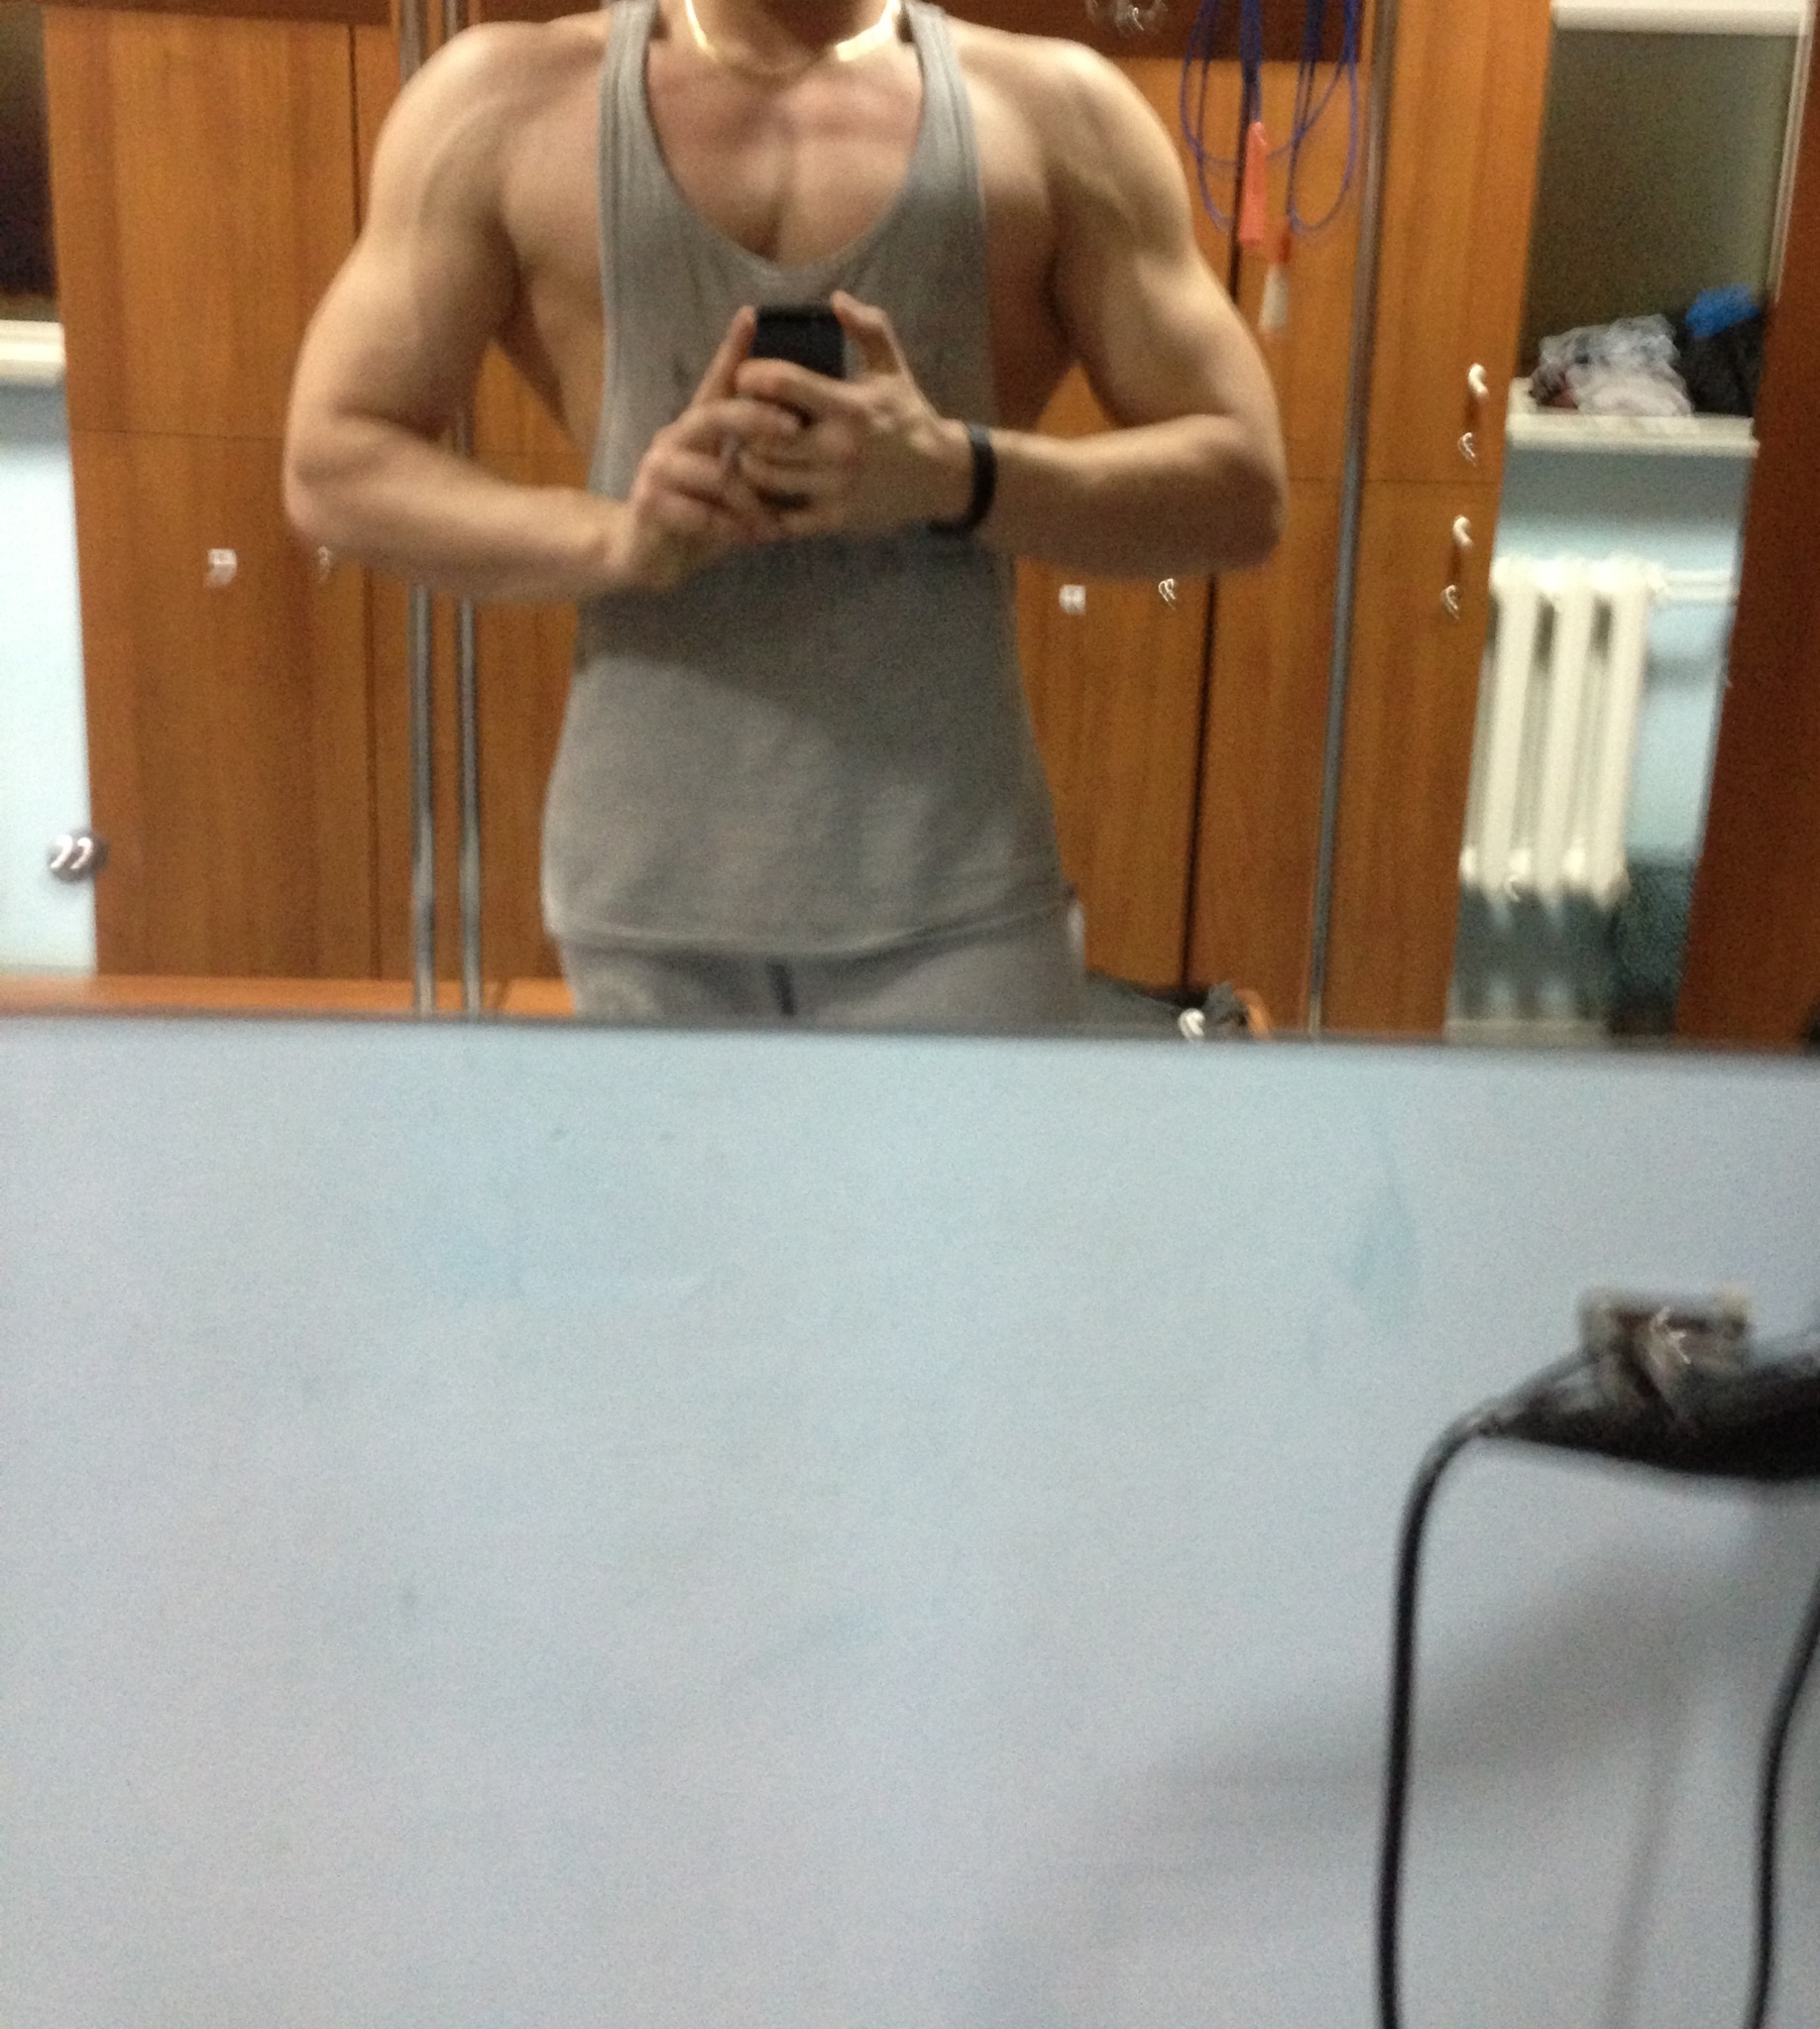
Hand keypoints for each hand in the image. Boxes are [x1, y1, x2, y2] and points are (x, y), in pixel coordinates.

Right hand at [612, 308, 804, 590]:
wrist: (648, 555)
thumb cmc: (701, 516)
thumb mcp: (733, 484)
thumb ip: (756, 460)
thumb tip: (805, 434)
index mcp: (697, 429)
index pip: (716, 382)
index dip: (731, 350)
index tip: (751, 316)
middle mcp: (674, 439)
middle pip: (714, 415)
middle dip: (756, 418)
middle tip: (793, 427)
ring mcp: (658, 469)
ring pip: (713, 474)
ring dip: (749, 501)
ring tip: (770, 523)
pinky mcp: (649, 503)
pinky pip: (699, 513)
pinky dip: (728, 529)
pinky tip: (745, 539)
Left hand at [729, 293, 974, 536]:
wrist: (939, 477)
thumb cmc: (907, 417)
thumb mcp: (892, 368)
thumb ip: (869, 328)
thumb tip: (836, 301)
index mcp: (849, 407)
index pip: (782, 383)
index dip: (752, 376)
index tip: (745, 376)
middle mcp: (839, 449)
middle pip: (763, 435)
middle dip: (743, 424)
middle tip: (737, 417)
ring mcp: (836, 488)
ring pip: (765, 477)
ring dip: (747, 462)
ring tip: (746, 448)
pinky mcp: (835, 519)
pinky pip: (782, 517)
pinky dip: (764, 505)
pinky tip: (761, 490)